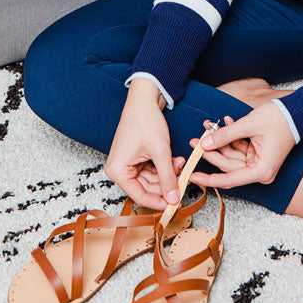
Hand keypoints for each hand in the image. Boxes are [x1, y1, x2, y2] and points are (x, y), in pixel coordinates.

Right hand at [104, 79, 185, 210]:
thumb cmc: (145, 121)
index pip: (140, 196)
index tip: (176, 204)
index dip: (159, 201)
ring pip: (153, 180)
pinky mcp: (137, 159)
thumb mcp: (160, 151)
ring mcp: (129, 164)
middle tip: (184, 178)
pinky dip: (166, 167)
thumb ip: (167, 177)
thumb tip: (173, 199)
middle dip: (167, 183)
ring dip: (168, 174)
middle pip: (147, 189)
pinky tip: (176, 160)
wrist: (145, 99)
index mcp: (118, 171)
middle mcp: (121, 170)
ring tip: (181, 163)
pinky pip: (153, 170)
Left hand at [188, 101, 295, 188]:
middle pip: (229, 165)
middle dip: (212, 151)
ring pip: (232, 155)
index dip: (210, 178)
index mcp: (261, 170)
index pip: (230, 179)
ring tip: (208, 126)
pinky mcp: (258, 154)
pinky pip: (239, 148)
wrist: (297, 111)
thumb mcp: (248, 125)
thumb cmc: (279, 119)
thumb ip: (225, 135)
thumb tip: (205, 143)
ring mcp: (259, 162)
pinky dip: (231, 137)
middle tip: (195, 142)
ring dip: (220, 140)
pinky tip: (224, 123)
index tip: (194, 176)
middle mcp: (260, 170)